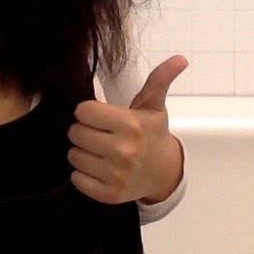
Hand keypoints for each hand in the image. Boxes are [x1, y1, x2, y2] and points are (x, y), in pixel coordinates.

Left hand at [67, 55, 187, 204]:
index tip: (98, 115)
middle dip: (83, 131)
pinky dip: (82, 174)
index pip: (83, 111)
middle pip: (75, 133)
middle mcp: (123, 151)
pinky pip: (77, 179)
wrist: (163, 172)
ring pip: (74, 156)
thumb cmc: (152, 133)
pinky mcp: (110, 194)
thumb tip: (180, 59)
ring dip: (81, 152)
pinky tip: (97, 167)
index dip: (88, 112)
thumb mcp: (154, 105)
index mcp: (131, 125)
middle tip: (97, 133)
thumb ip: (160, 79)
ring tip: (97, 149)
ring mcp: (116, 175)